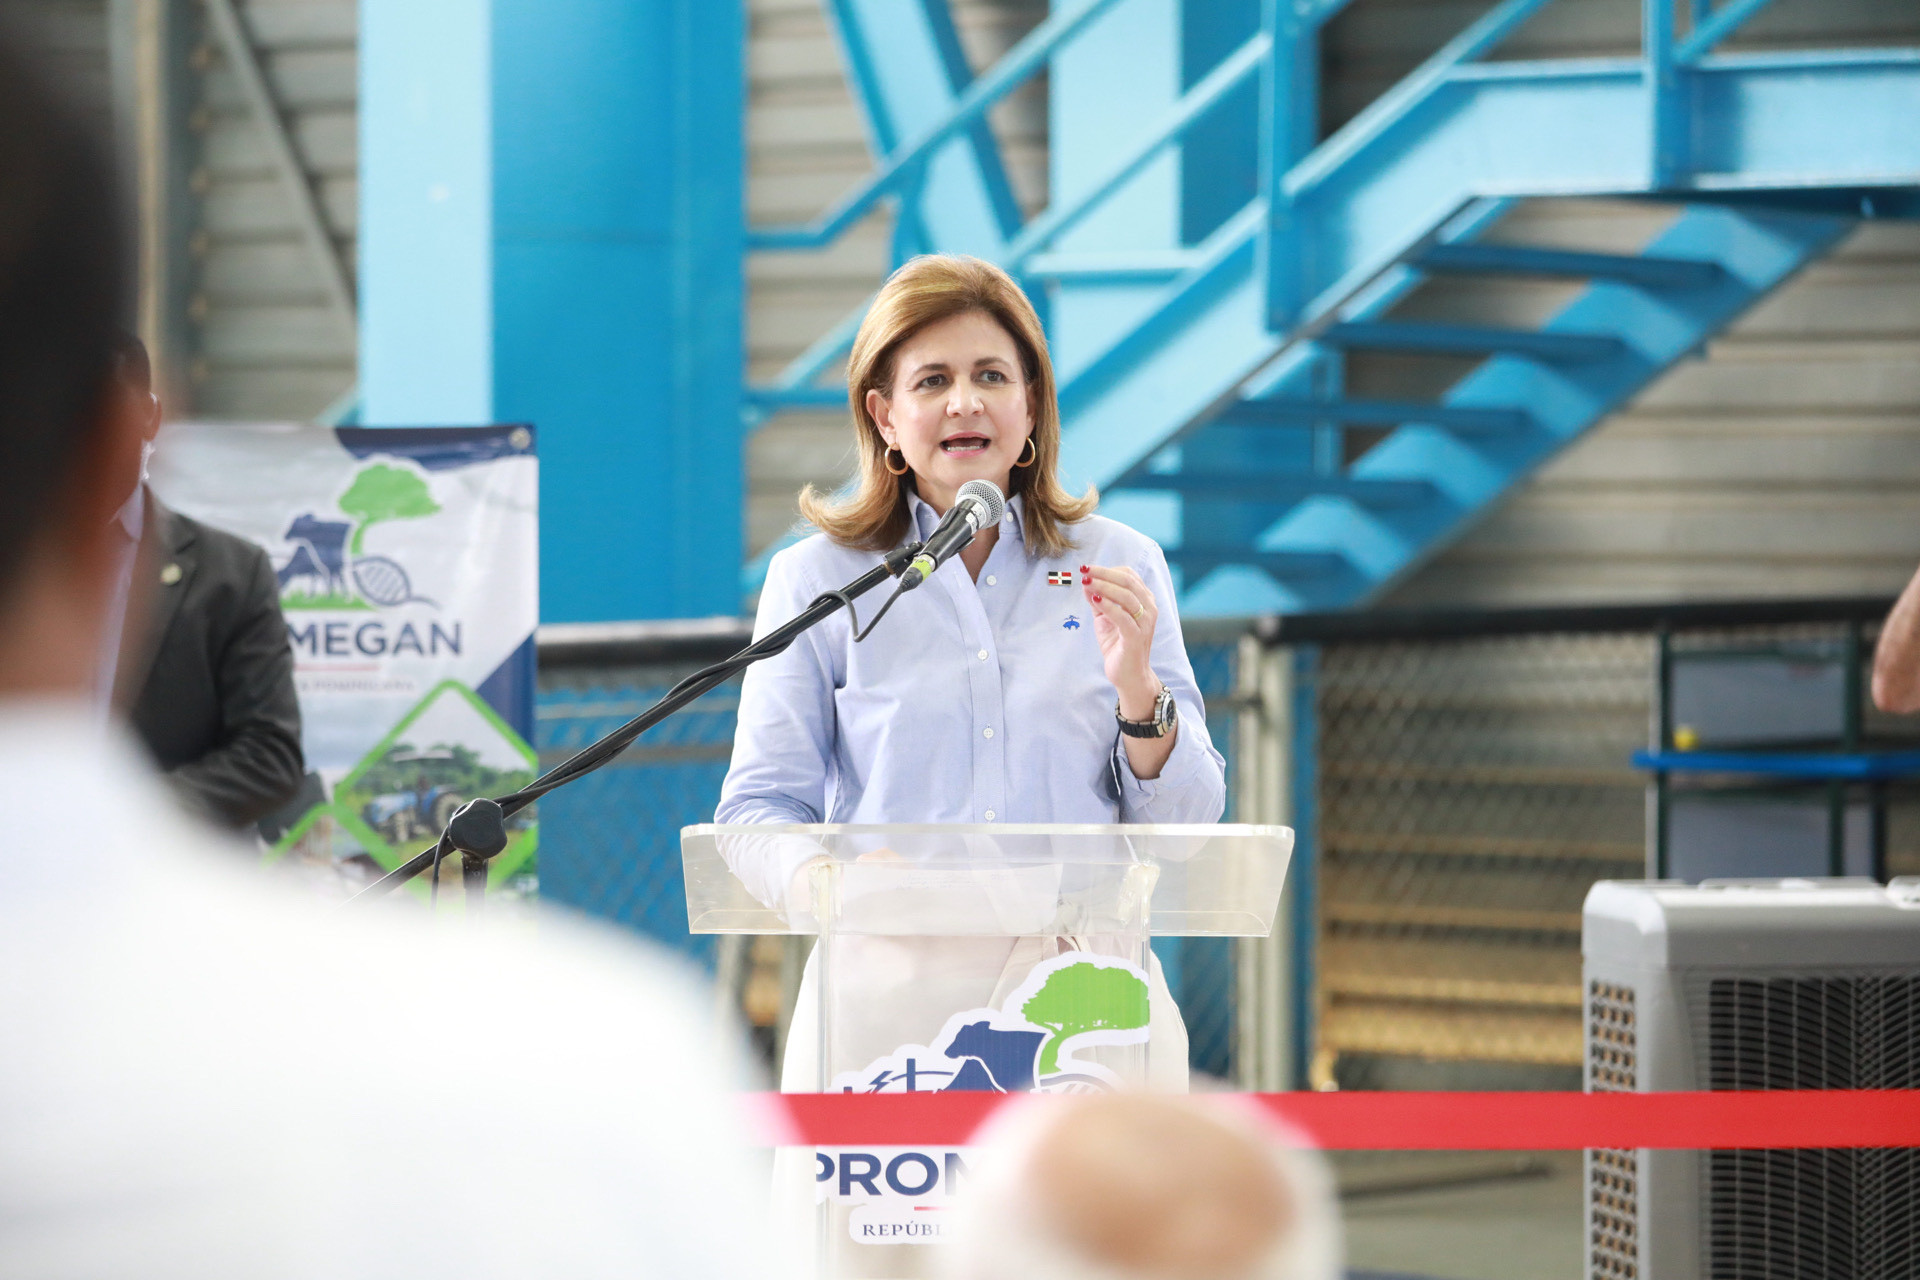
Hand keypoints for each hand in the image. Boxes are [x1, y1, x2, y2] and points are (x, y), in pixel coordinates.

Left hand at [1080, 563, 1158, 716]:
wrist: (1129, 676)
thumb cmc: (1118, 645)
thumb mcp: (1104, 618)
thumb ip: (1098, 600)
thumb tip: (1086, 582)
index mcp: (1144, 601)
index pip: (1128, 575)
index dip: (1107, 569)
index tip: (1087, 569)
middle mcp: (1149, 609)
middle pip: (1128, 581)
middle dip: (1104, 573)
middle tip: (1084, 570)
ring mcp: (1145, 623)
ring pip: (1126, 596)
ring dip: (1104, 586)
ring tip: (1086, 582)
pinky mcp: (1136, 637)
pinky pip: (1123, 617)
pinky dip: (1108, 606)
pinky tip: (1095, 599)